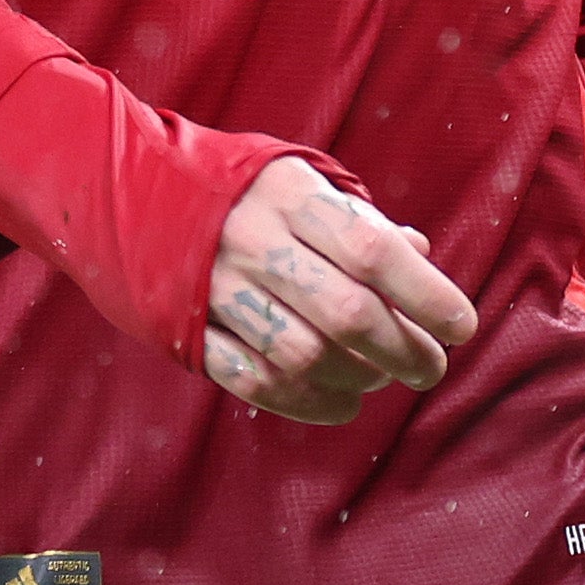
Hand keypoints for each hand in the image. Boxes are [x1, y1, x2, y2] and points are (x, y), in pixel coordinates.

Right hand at [197, 160, 474, 421]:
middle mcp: (252, 240)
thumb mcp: (298, 180)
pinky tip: (341, 403)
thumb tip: (423, 257)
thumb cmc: (235, 187)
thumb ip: (358, 219)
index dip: (426, 293)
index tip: (461, 325)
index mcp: (289, 194)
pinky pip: (256, 382)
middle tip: (430, 368)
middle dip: (402, 349)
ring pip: (304, 355)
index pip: (372, 249)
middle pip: (345, 311)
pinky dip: (307, 404)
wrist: (122, 190)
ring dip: (357, 378)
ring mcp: (216, 289)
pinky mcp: (189, 331)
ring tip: (381, 379)